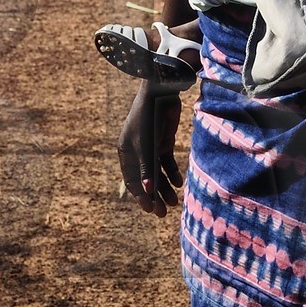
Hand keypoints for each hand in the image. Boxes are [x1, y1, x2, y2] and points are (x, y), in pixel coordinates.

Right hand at [117, 83, 182, 217]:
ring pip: (157, 173)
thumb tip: (148, 191)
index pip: (132, 180)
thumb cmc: (148, 118)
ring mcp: (151, 147)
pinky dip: (172, 173)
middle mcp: (137, 152)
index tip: (150, 209)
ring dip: (165, 188)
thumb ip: (148, 167)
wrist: (161, 93)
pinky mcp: (164, 142)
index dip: (141, 196)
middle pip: (146, 179)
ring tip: (173, 203)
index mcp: (126, 153)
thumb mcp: (147, 144)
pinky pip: (167, 163)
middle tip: (162, 213)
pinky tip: (179, 184)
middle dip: (154, 196)